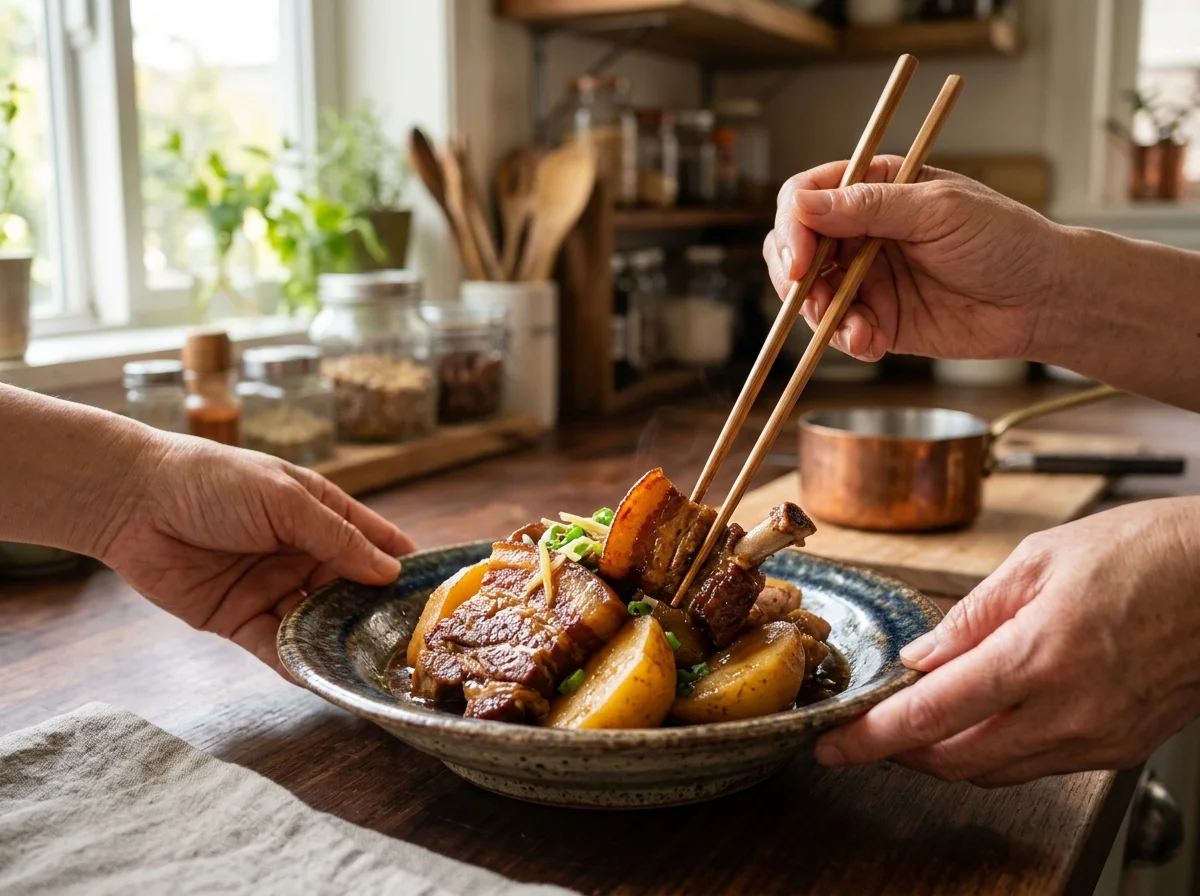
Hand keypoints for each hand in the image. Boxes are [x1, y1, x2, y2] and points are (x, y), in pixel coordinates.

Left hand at [100, 433, 415, 675]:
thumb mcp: (285, 501)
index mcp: (318, 514)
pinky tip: (324, 678)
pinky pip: (277, 646)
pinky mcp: (239, 619)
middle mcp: (300, 553)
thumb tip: (390, 572)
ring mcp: (272, 588)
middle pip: (350, 590)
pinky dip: (299, 663)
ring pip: (317, 623)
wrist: (131, 501)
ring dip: (340, 643)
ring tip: (372, 668)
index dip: (402, 565)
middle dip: (375, 615)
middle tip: (411, 644)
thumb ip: (338, 538)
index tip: (436, 593)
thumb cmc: (213, 481)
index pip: (372, 542)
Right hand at [763, 156, 1070, 362]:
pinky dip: (846, 339)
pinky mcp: (880, 320)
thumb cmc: (1004, 239)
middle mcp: (863, 232)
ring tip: (853, 326)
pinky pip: (841, 331)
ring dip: (819, 314)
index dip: (793, 226)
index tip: (801, 258)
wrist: (1044, 299)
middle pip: (795, 248)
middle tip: (807, 295)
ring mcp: (868, 278)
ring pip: (811, 295)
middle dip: (794, 275)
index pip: (806, 198)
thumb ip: (867, 208)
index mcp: (875, 189)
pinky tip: (868, 342)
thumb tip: (800, 206)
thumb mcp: (936, 210)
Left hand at [813, 498, 1199, 785]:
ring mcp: (1100, 736)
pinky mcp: (1122, 746)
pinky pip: (1040, 765)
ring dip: (944, 756)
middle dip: (900, 753)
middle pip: (957, 759)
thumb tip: (922, 658)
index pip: (931, 715)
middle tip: (866, 735)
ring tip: (911, 728)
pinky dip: (996, 752)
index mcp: (1038, 655)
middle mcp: (1069, 710)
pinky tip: (978, 723)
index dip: (872, 738)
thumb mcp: (1039, 560)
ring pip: (997, 770)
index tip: (832, 745)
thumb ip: (971, 616)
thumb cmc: (1146, 552)